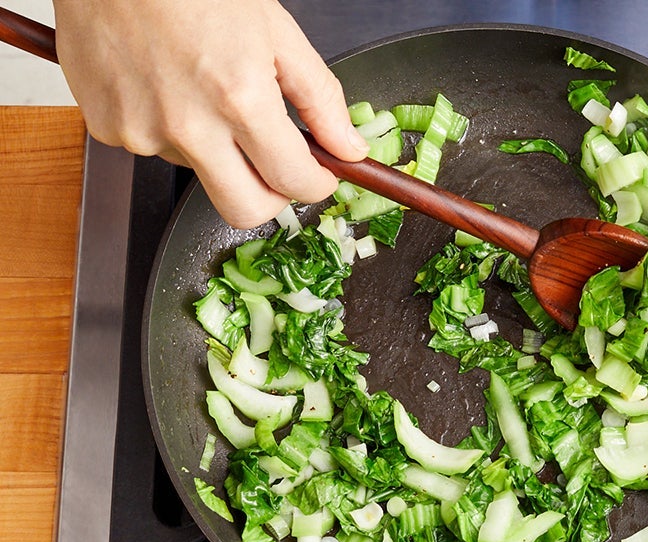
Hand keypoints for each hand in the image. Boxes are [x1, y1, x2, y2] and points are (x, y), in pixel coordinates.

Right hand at [52, 0, 368, 228]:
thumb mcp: (276, 31)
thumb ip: (320, 98)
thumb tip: (348, 148)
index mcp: (239, 98)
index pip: (293, 183)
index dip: (316, 185)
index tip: (318, 176)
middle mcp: (189, 126)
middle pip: (244, 211)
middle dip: (271, 197)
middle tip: (275, 166)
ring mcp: (142, 132)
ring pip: (200, 173)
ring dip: (215, 150)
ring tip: (203, 89)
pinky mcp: (107, 128)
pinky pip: (154, 147)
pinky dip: (169, 127)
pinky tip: (166, 83)